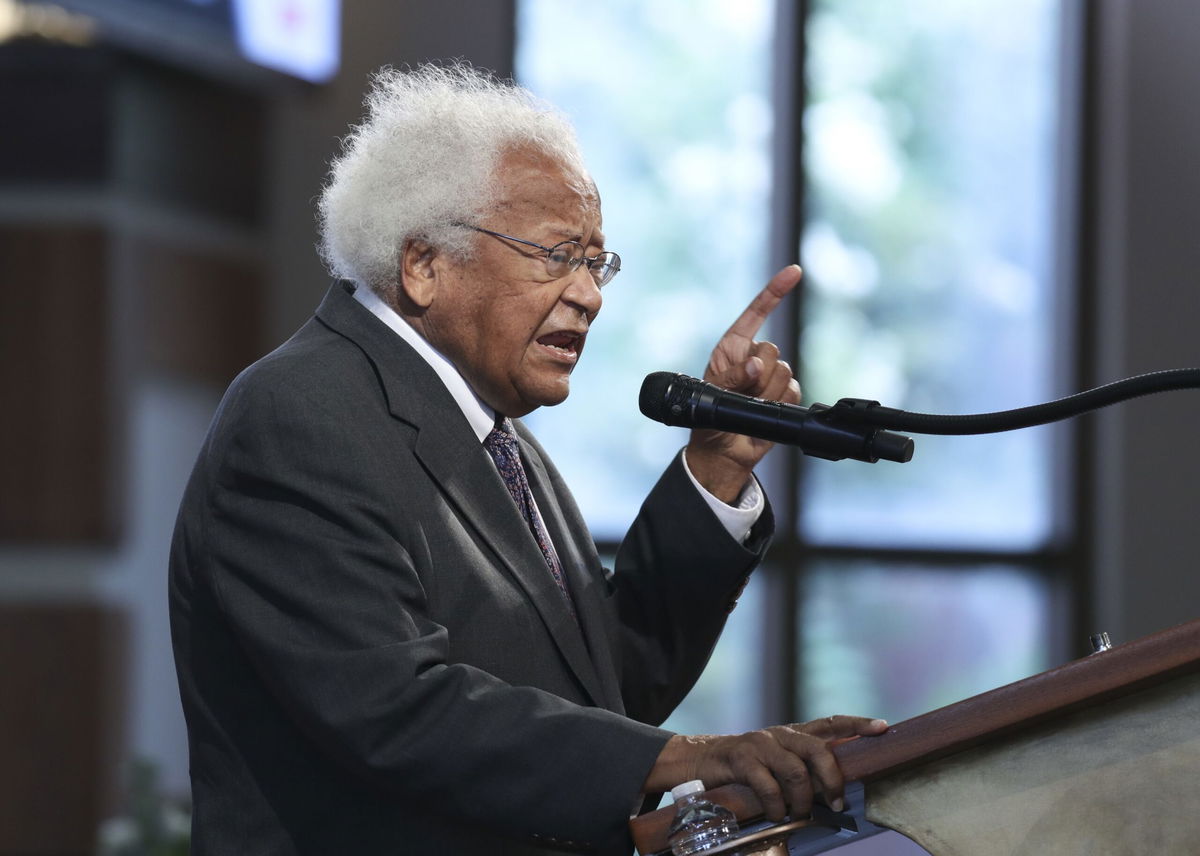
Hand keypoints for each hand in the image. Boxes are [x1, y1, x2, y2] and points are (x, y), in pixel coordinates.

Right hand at [644, 716, 887, 820]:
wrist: (699, 761)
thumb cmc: (745, 770)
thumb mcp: (775, 763)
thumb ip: (801, 769)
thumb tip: (832, 794)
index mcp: (793, 734)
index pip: (831, 723)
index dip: (858, 724)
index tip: (884, 727)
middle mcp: (780, 734)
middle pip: (819, 750)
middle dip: (832, 779)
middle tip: (835, 803)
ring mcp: (760, 744)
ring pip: (796, 771)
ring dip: (802, 800)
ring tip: (798, 814)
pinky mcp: (742, 759)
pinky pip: (769, 786)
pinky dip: (776, 806)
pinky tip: (775, 815)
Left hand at [686, 265, 801, 501]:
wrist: (724, 451)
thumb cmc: (708, 420)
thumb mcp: (711, 397)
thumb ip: (733, 379)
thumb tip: (757, 364)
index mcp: (732, 348)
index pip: (755, 313)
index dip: (774, 292)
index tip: (794, 272)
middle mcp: (753, 357)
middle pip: (772, 350)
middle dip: (758, 373)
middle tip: (742, 393)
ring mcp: (770, 376)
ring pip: (783, 372)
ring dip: (766, 392)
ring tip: (749, 406)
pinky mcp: (785, 394)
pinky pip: (792, 390)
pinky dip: (779, 402)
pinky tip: (764, 411)